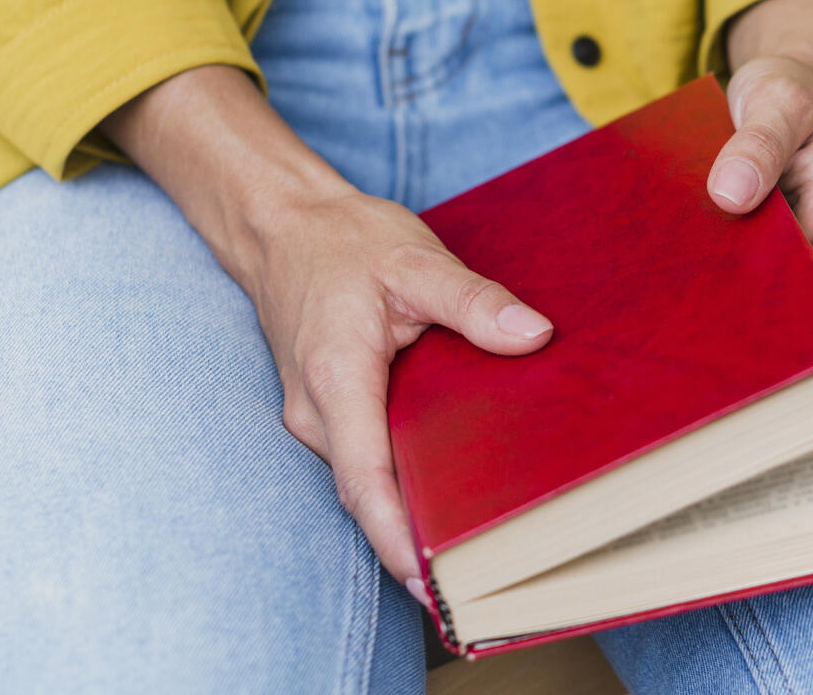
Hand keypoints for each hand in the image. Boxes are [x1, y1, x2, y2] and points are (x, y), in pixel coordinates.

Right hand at [241, 187, 551, 594]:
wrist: (278, 225)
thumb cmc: (344, 241)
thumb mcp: (415, 258)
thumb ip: (474, 301)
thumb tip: (533, 335)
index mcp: (335, 376)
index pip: (366, 482)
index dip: (398, 539)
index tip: (435, 586)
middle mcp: (315, 410)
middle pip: (369, 495)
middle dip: (419, 541)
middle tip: (487, 578)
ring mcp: (314, 416)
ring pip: (366, 482)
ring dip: (412, 514)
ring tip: (481, 548)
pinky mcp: (326, 413)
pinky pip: (365, 460)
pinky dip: (402, 483)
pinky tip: (452, 490)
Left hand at [711, 0, 812, 314]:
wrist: (777, 87)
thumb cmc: (790, 90)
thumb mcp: (779, 98)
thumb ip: (760, 141)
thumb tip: (730, 194)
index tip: (774, 333)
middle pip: (809, 297)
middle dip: (771, 320)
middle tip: (713, 333)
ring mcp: (793, 241)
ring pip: (771, 288)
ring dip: (737, 300)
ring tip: (689, 316)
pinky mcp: (760, 240)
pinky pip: (743, 267)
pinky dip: (718, 275)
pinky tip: (680, 284)